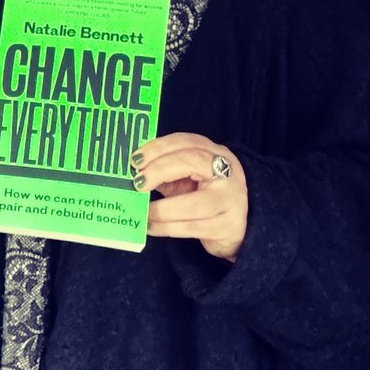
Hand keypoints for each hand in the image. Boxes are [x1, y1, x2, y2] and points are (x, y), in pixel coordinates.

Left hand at [131, 133, 247, 261]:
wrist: (237, 227)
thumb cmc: (205, 197)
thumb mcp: (188, 178)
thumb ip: (165, 171)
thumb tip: (132, 172)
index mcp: (216, 153)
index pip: (187, 142)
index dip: (158, 148)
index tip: (135, 160)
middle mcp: (228, 172)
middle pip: (192, 162)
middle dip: (159, 170)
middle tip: (137, 183)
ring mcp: (231, 200)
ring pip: (191, 204)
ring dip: (160, 209)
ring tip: (142, 212)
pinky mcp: (228, 226)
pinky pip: (191, 227)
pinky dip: (165, 228)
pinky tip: (150, 227)